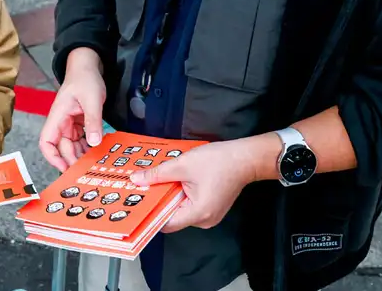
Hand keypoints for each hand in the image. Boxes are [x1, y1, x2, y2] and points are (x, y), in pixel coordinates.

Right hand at [39, 48, 105, 171]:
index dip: (52, 157)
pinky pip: (82, 140)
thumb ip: (93, 121)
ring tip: (96, 164)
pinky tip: (98, 152)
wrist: (88, 66)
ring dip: (82, 155)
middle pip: (62, 148)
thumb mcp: (92, 99)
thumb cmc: (85, 78)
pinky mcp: (79, 123)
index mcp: (57, 116)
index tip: (65, 168)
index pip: (46, 142)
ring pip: (73, 146)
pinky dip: (88, 147)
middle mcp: (61, 123)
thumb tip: (94, 142)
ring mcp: (70, 124)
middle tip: (89, 170)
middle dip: (73, 160)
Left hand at [130, 136, 280, 233]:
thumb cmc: (217, 161)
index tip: (138, 201)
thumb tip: (136, 180)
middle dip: (160, 200)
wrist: (245, 158)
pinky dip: (181, 195)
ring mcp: (209, 216)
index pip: (166, 223)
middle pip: (173, 217)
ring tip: (160, 180)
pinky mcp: (211, 209)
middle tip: (144, 186)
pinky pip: (190, 206)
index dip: (151, 212)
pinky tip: (176, 181)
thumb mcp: (182, 165)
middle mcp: (204, 221)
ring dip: (171, 196)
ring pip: (181, 210)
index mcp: (198, 213)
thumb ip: (157, 174)